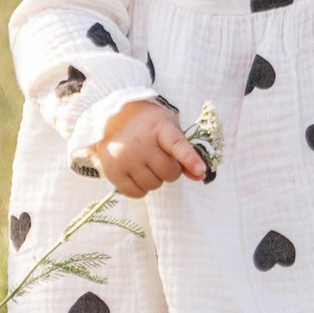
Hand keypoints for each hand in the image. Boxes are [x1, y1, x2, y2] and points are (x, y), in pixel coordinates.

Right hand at [94, 98, 208, 193]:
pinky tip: (137, 174)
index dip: (189, 158)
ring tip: (147, 164)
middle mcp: (141, 142)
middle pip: (168, 173)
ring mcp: (125, 157)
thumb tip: (200, 175)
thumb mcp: (170, 131)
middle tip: (161, 159)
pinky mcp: (113, 170)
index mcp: (160, 128)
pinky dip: (141, 189)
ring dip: (155, 179)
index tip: (200, 169)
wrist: (114, 119)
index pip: (177, 144)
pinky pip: (136, 193)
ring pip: (153, 185)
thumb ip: (186, 153)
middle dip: (170, 171)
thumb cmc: (149, 127)